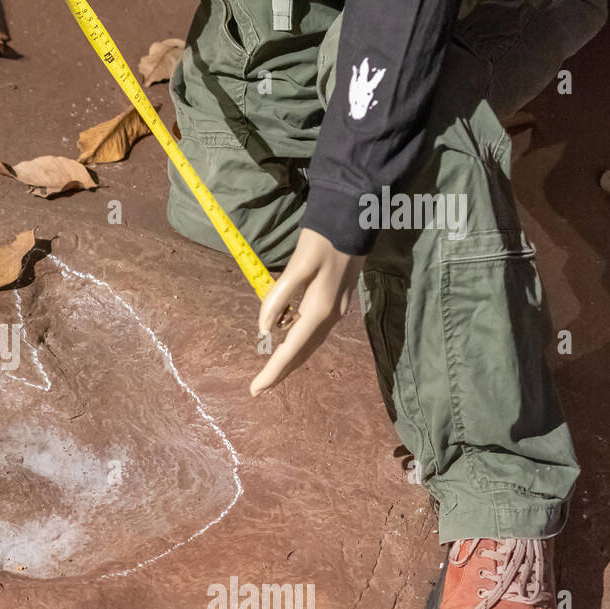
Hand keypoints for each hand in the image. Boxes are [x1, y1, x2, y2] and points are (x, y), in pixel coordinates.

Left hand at [250, 228, 364, 396]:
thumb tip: (265, 329)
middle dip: (280, 371)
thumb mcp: (297, 266)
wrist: (354, 219)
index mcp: (319, 311)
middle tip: (258, 388)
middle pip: (302, 352)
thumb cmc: (323, 239)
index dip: (272, 371)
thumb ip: (279, 297)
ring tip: (270, 371)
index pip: (290, 349)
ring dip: (290, 357)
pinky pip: (314, 329)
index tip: (255, 389)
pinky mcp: (338, 300)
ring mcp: (338, 310)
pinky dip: (298, 339)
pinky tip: (286, 338)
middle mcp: (331, 316)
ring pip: (309, 342)